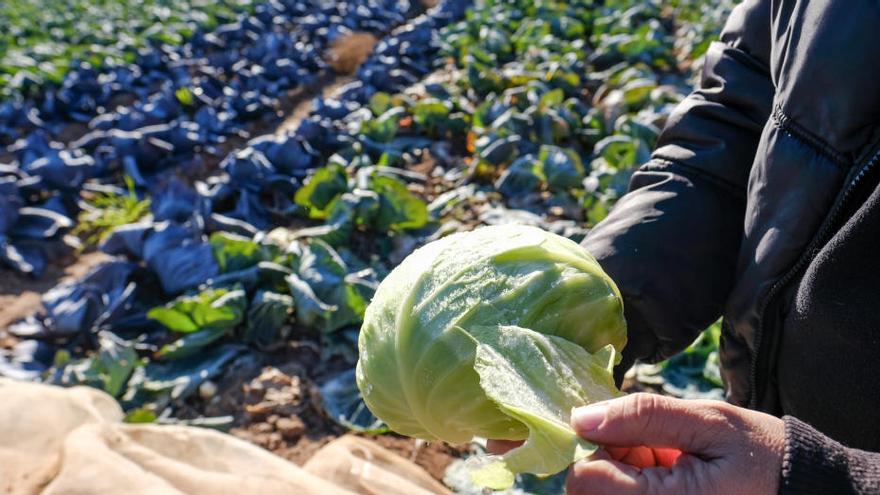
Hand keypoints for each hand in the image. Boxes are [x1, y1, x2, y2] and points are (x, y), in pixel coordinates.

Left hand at [566, 393, 784, 494]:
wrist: (799, 488)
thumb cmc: (760, 453)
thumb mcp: (708, 421)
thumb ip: (644, 416)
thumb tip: (581, 417)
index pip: (585, 480)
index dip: (591, 445)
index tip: (622, 425)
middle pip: (587, 489)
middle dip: (604, 456)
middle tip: (648, 440)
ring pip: (602, 491)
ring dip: (619, 467)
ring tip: (664, 455)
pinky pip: (623, 494)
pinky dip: (633, 476)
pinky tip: (665, 466)